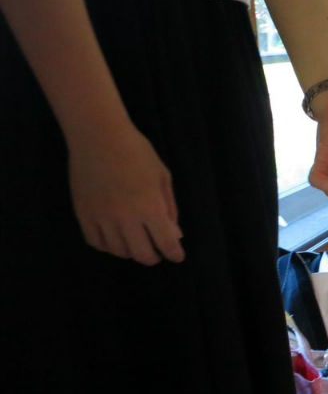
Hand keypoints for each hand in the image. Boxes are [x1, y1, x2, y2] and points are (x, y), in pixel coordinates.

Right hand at [68, 125, 184, 265]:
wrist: (98, 136)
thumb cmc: (137, 152)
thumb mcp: (163, 177)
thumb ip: (169, 208)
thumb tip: (175, 235)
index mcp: (149, 207)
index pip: (165, 243)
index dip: (174, 253)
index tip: (178, 256)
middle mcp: (125, 217)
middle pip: (141, 254)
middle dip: (154, 257)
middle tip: (158, 251)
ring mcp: (101, 217)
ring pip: (118, 251)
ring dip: (132, 251)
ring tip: (138, 242)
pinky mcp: (83, 214)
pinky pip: (96, 242)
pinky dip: (109, 246)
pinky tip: (117, 239)